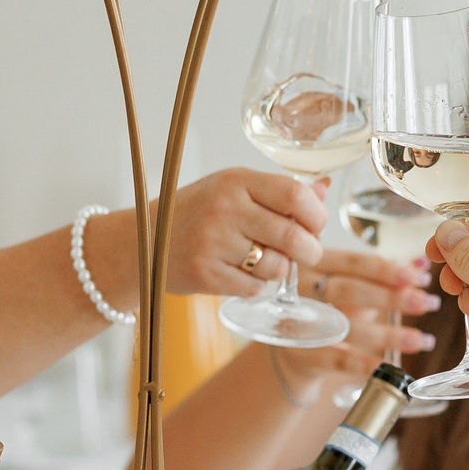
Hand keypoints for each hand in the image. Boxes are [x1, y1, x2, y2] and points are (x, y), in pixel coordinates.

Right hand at [164, 169, 328, 297]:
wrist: (144, 240)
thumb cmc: (198, 212)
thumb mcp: (234, 190)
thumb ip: (279, 192)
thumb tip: (324, 191)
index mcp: (236, 181)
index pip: (295, 195)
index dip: (316, 215)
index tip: (317, 225)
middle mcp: (225, 209)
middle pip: (293, 236)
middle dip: (310, 251)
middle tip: (308, 254)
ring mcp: (213, 242)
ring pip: (276, 267)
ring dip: (278, 270)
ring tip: (261, 261)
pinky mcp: (205, 274)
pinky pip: (253, 288)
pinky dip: (254, 285)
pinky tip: (239, 272)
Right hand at [272, 248, 440, 382]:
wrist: (289, 346)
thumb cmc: (326, 306)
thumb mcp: (350, 282)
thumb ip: (384, 274)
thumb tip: (422, 264)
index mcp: (316, 263)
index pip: (354, 262)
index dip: (387, 269)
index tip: (419, 276)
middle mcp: (303, 289)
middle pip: (349, 290)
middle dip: (391, 297)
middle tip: (426, 303)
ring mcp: (299, 322)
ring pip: (347, 327)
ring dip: (389, 334)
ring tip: (421, 340)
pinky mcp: (302, 354)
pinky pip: (337, 360)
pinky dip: (365, 364)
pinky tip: (390, 365)